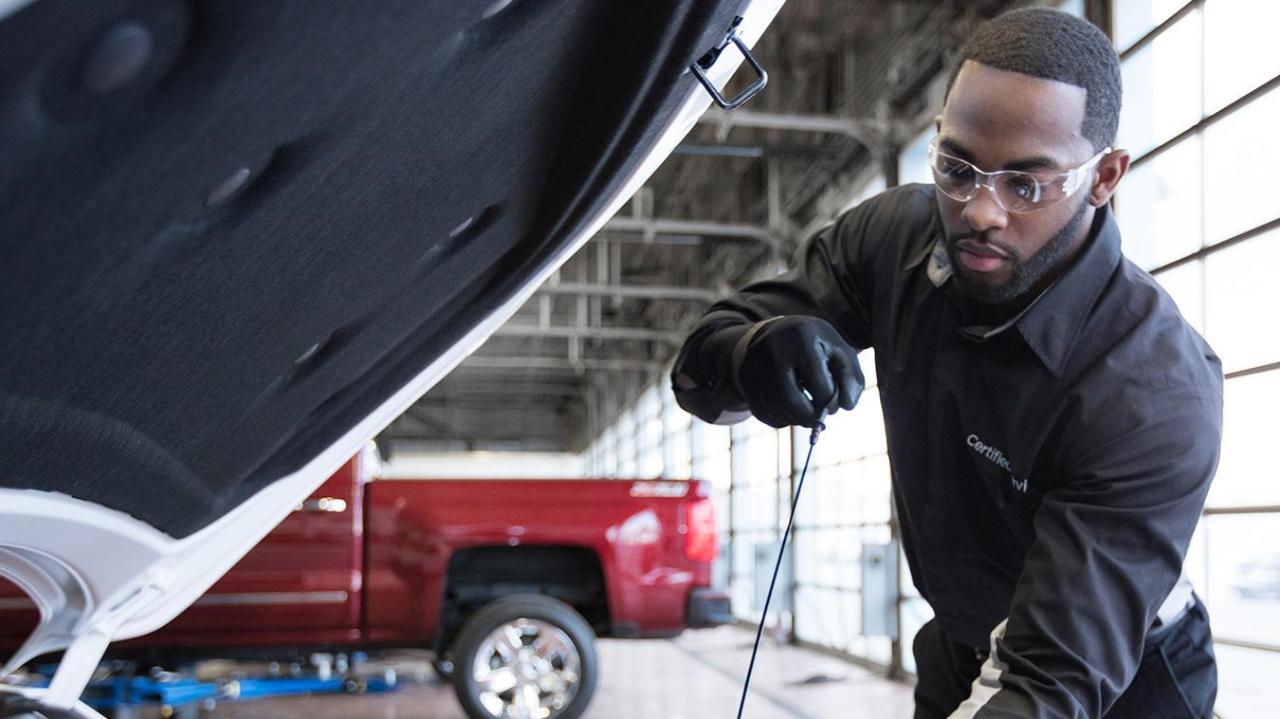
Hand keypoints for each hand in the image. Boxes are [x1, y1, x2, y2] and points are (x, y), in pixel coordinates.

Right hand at [732, 316, 862, 427]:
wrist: (775, 331)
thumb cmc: (815, 346)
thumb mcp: (839, 353)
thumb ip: (851, 378)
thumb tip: (847, 405)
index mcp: (804, 339)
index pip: (820, 387)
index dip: (831, 402)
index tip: (832, 400)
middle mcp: (775, 350)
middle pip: (792, 402)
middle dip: (810, 417)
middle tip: (817, 418)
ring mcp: (755, 364)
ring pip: (776, 410)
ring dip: (795, 419)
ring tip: (804, 410)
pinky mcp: (744, 378)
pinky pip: (761, 413)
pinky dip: (779, 419)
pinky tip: (788, 411)